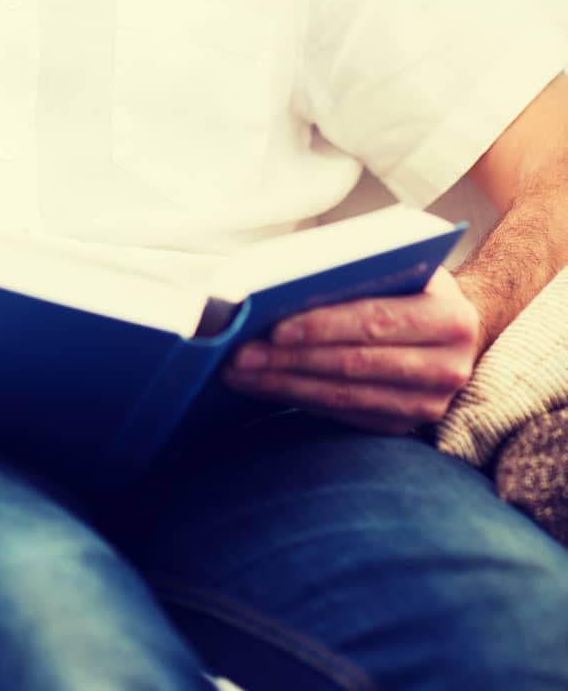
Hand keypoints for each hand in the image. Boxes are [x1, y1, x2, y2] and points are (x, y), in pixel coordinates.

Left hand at [220, 266, 481, 433]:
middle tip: (239, 353)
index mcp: (450, 319)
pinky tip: (265, 387)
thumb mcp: (401, 264)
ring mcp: (428, 404)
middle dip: (290, 359)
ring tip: (238, 373)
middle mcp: (448, 367)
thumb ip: (358, 271)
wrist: (453, 326)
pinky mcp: (404, 425)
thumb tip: (286, 281)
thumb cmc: (413, 283)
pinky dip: (299, 399)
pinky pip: (343, 413)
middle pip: (354, 364)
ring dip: (284, 385)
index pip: (376, 321)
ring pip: (343, 395)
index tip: (274, 327)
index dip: (323, 326)